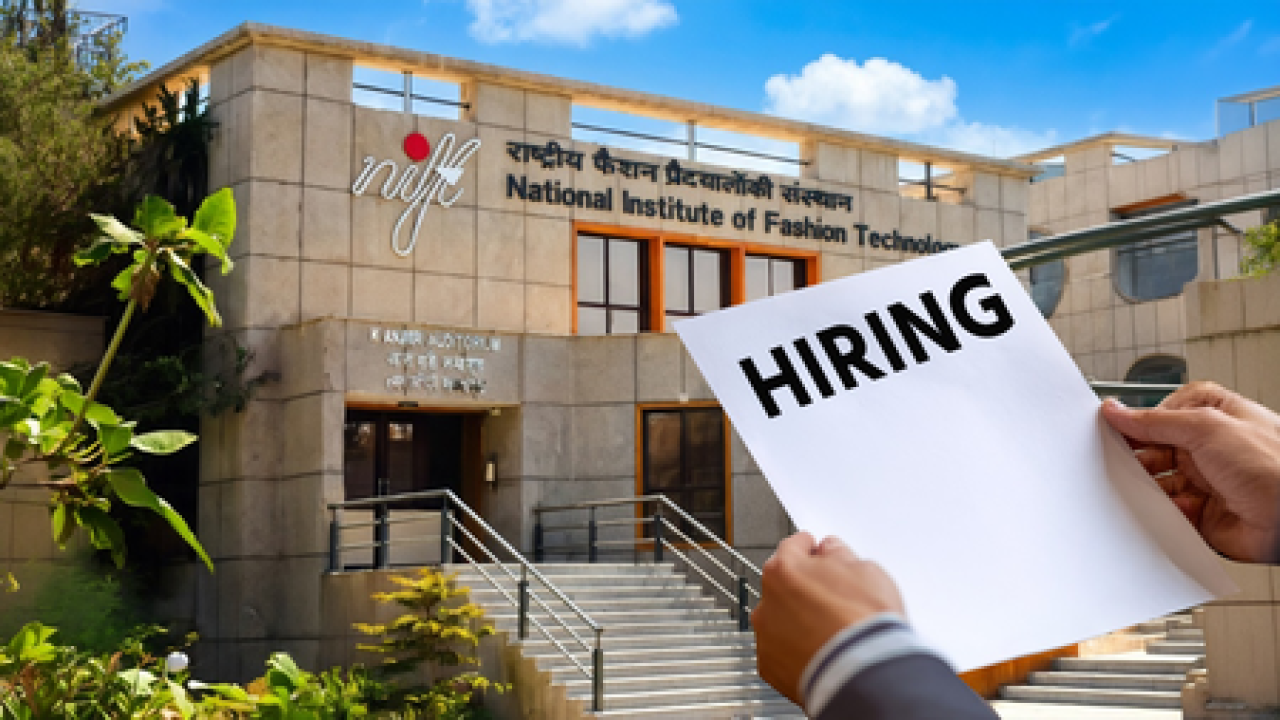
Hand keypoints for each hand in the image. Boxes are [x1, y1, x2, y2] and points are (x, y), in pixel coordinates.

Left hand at [752, 532, 903, 705]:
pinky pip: (780, 651)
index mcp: (785, 569)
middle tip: (830, 598)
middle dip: (802, 588)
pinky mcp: (769, 667)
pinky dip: (795, 650)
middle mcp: (767, 600)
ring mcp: (766, 635)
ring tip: (827, 631)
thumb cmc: (865, 622)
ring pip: (779, 619)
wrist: (864, 673)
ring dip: (796, 621)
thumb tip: (831, 550)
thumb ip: (839, 555)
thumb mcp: (866, 571)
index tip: (815, 551)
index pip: (792, 547)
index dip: (809, 549)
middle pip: (783, 585)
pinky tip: (819, 651)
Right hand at [1101, 381, 1279, 562]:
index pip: (1164, 413)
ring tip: (1141, 486)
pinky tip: (1173, 508)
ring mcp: (1208, 483)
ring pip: (1159, 482)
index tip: (1111, 427)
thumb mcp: (1207, 427)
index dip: (1138, 420)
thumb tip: (1119, 411)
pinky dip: (1164, 513)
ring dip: (1148, 486)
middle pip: (1156, 448)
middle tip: (1117, 459)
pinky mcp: (1204, 516)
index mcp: (1215, 418)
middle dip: (1137, 455)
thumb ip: (1156, 420)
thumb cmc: (1276, 466)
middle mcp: (1211, 450)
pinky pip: (1170, 513)